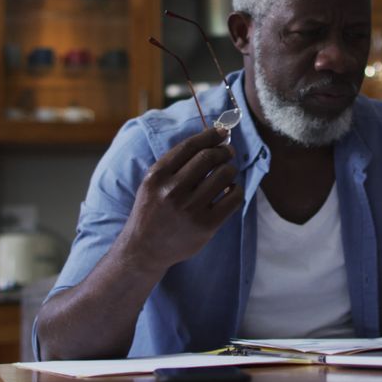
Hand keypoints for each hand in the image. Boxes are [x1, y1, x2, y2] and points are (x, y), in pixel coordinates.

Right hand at [119, 127, 244, 271]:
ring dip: (230, 169)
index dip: (210, 135)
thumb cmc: (152, 210)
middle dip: (223, 151)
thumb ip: (176, 163)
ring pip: (224, 175)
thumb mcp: (153, 182)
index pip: (190, 146)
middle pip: (209, 157)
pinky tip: (229, 190)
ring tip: (227, 173)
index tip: (222, 132)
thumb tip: (212, 139)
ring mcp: (190, 209)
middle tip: (227, 153)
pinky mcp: (206, 226)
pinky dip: (236, 189)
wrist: (144, 249)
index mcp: (157, 176)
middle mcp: (172, 191)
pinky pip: (234, 198)